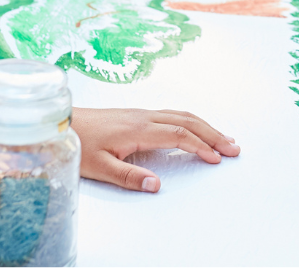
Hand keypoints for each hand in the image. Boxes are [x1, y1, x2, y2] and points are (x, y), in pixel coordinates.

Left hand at [71, 107, 240, 192]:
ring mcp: (142, 113)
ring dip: (205, 126)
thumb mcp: (99, 167)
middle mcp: (144, 117)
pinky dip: (191, 121)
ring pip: (181, 115)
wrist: (65, 121)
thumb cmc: (80, 141)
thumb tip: (156, 185)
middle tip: (233, 147)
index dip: (200, 146)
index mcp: (139, 129)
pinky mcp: (137, 115)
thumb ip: (128, 176)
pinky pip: (172, 114)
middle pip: (187, 121)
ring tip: (223, 137)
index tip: (216, 158)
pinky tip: (195, 128)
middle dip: (213, 134)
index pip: (178, 135)